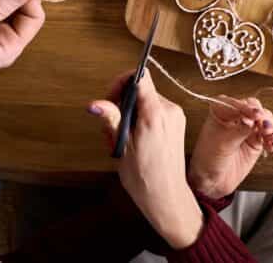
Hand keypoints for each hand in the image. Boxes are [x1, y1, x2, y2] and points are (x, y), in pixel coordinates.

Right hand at [89, 70, 203, 249]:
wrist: (167, 196)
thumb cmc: (144, 178)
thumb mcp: (122, 148)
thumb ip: (112, 120)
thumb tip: (95, 103)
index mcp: (155, 114)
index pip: (140, 77)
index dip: (121, 82)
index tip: (110, 99)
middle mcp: (169, 110)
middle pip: (141, 90)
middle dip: (122, 104)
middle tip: (112, 130)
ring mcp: (175, 116)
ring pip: (146, 101)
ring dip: (130, 114)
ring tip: (122, 139)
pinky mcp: (177, 123)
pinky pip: (155, 110)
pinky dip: (141, 119)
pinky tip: (134, 140)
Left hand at [189, 96, 272, 199]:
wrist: (212, 181)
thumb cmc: (208, 159)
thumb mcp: (223, 143)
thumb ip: (239, 130)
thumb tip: (252, 120)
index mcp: (221, 110)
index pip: (238, 104)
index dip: (249, 109)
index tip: (256, 116)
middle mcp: (235, 116)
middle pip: (255, 109)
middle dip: (262, 117)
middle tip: (266, 127)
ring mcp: (247, 128)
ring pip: (264, 120)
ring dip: (270, 127)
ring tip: (272, 137)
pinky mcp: (256, 140)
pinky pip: (268, 135)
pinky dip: (272, 139)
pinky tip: (272, 145)